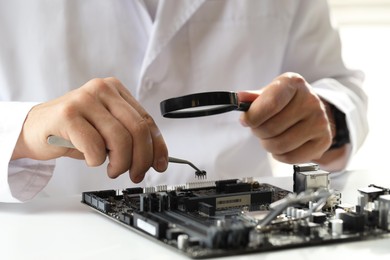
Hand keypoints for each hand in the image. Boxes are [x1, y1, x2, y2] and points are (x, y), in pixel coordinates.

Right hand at [12, 77, 167, 182]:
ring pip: (120, 139)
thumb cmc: (73, 130)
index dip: (157, 146)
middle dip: (141, 159)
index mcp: (115, 90)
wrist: (34, 129)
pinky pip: (95, 147)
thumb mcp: (106, 129)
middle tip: (135, 174)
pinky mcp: (67, 114)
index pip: (146, 120)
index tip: (160, 164)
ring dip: (120, 163)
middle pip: (138, 129)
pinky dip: (96, 161)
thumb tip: (155, 158)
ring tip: (112, 169)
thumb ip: (129, 136)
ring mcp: (84, 99)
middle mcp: (102, 89)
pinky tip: (89, 158)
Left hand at [238, 72, 332, 164]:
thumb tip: (238, 99)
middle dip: (258, 132)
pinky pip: (291, 158)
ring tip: (270, 137)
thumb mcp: (269, 93)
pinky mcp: (324, 141)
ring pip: (280, 145)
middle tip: (260, 128)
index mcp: (293, 83)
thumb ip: (252, 98)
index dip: (253, 117)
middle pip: (271, 128)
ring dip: (267, 145)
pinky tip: (282, 146)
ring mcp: (320, 121)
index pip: (271, 104)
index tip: (246, 120)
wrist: (311, 109)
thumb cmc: (285, 101)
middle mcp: (310, 100)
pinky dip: (279, 156)